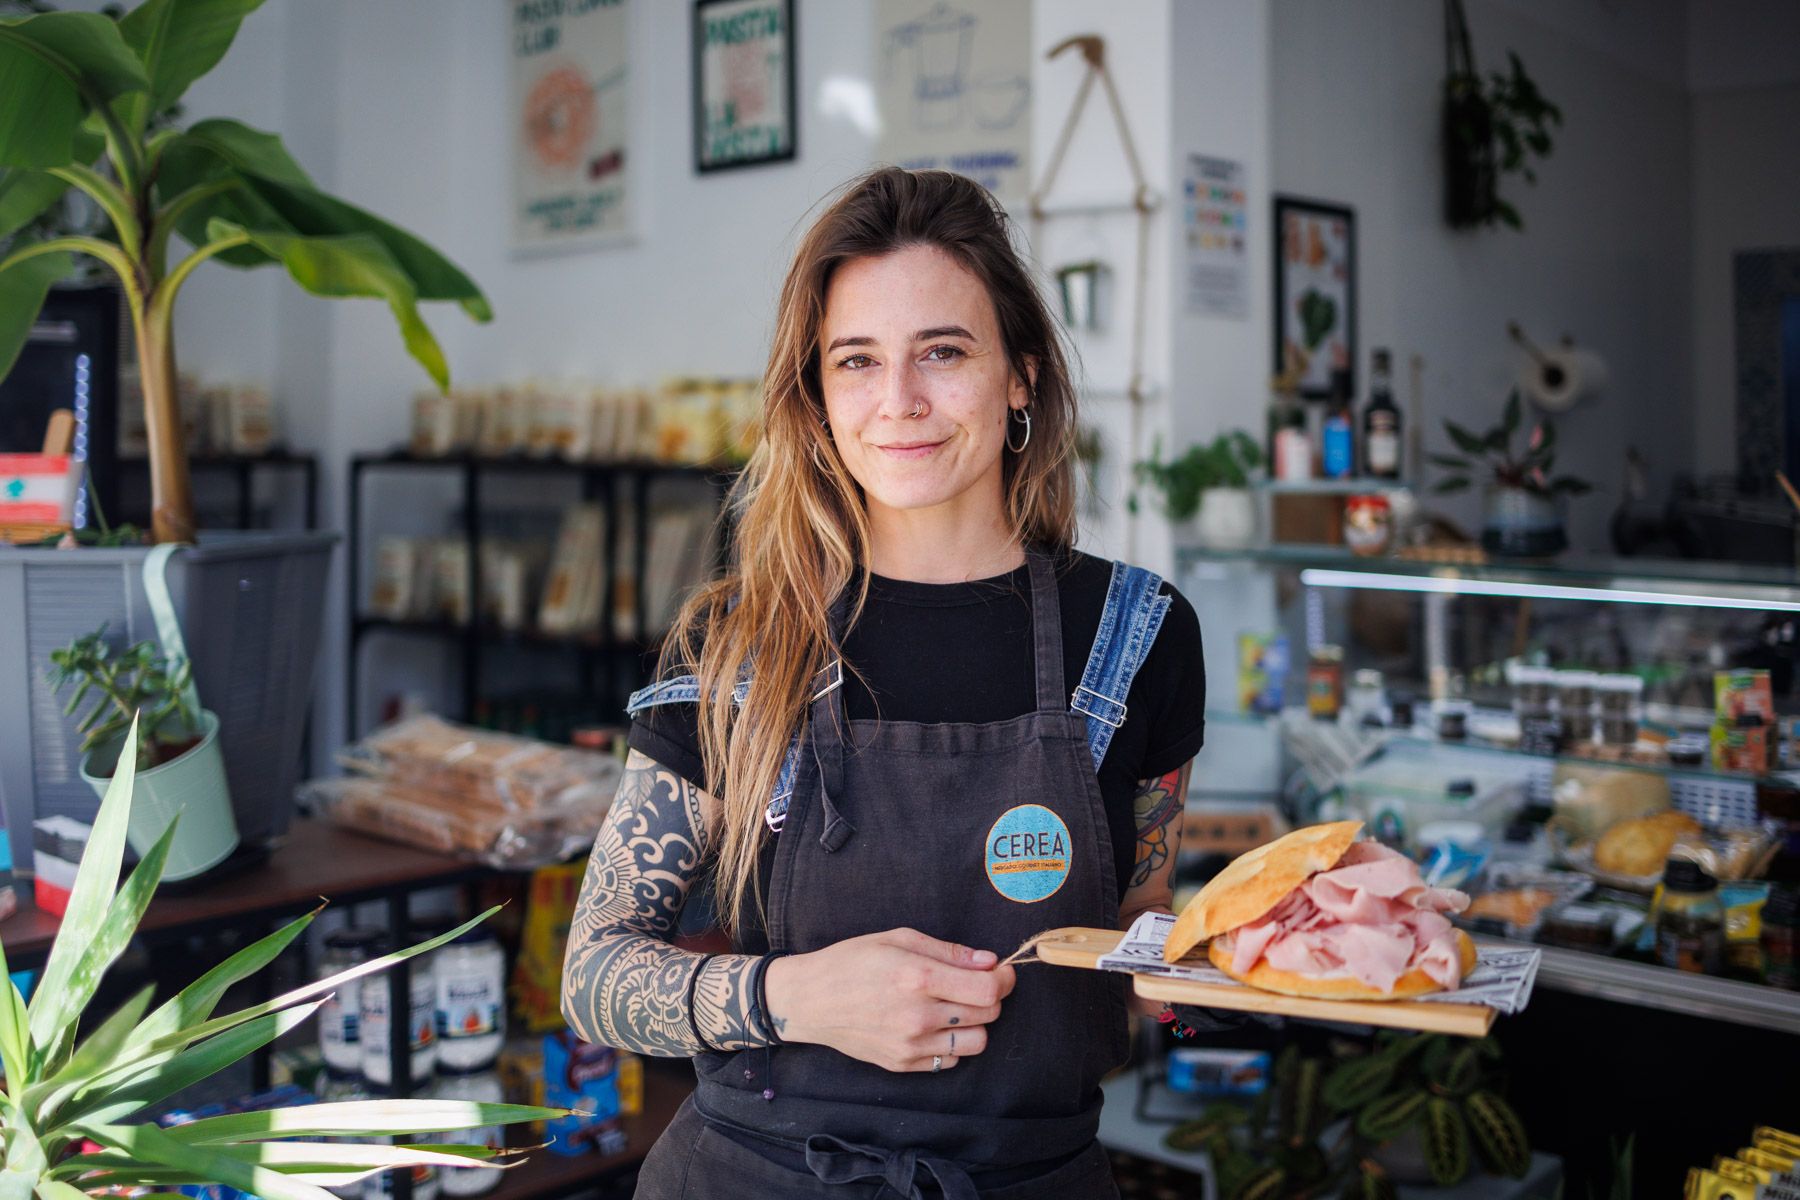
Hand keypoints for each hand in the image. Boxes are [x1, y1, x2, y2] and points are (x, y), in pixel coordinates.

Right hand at [763, 928, 1014, 1072]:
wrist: (810, 1000)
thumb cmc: (851, 961)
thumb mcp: (898, 939)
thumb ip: (948, 951)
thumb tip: (989, 961)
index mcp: (918, 977)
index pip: (988, 989)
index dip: (1004, 978)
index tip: (1000, 971)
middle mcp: (918, 1015)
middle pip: (988, 1014)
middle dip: (990, 996)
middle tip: (974, 984)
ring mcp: (911, 1045)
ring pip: (976, 1042)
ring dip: (975, 1024)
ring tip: (955, 1007)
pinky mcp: (903, 1064)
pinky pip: (950, 1061)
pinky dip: (952, 1044)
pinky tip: (934, 1025)